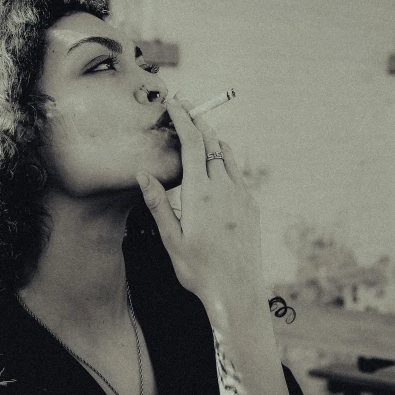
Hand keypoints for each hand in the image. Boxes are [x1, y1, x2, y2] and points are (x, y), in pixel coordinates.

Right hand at [136, 97, 263, 323]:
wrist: (238, 292)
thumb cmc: (199, 270)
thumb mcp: (171, 239)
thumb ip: (158, 204)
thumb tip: (143, 174)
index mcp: (201, 193)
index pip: (192, 143)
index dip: (183, 119)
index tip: (174, 102)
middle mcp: (225, 188)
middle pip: (212, 141)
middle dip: (197, 120)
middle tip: (184, 106)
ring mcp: (241, 195)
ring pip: (227, 154)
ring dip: (211, 138)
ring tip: (197, 130)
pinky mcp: (251, 206)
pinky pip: (237, 172)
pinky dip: (224, 158)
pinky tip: (215, 164)